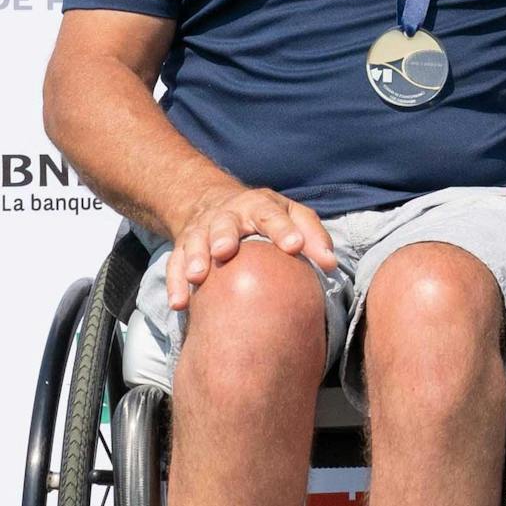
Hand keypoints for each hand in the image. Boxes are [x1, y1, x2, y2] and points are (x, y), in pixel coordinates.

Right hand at [165, 185, 332, 310]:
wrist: (214, 203)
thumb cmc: (265, 216)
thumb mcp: (291, 214)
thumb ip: (313, 235)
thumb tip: (331, 264)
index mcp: (258, 206)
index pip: (271, 214)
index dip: (282, 229)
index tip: (293, 246)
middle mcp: (227, 216)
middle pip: (224, 224)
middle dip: (224, 237)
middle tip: (226, 252)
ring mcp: (202, 231)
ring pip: (195, 242)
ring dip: (195, 258)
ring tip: (197, 276)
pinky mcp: (182, 248)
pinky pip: (174, 264)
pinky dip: (175, 283)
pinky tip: (179, 303)